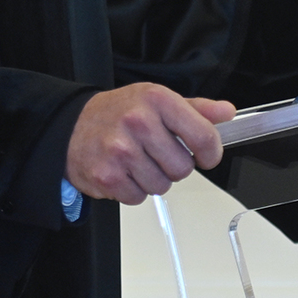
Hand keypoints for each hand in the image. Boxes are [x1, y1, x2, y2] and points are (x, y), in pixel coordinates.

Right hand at [65, 83, 236, 205]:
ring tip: (139, 161)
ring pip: (163, 185)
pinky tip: (125, 171)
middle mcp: (139, 122)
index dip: (211, 152)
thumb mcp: (157, 100)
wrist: (71, 127)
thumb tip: (226, 112)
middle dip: (175, 165)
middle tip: (158, 153)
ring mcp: (122, 150)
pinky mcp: (108, 176)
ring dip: (154, 179)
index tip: (207, 156)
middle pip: (183, 168)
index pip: (203, 136)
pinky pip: (139, 197)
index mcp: (157, 100)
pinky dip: (135, 190)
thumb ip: (196, 109)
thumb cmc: (117, 112)